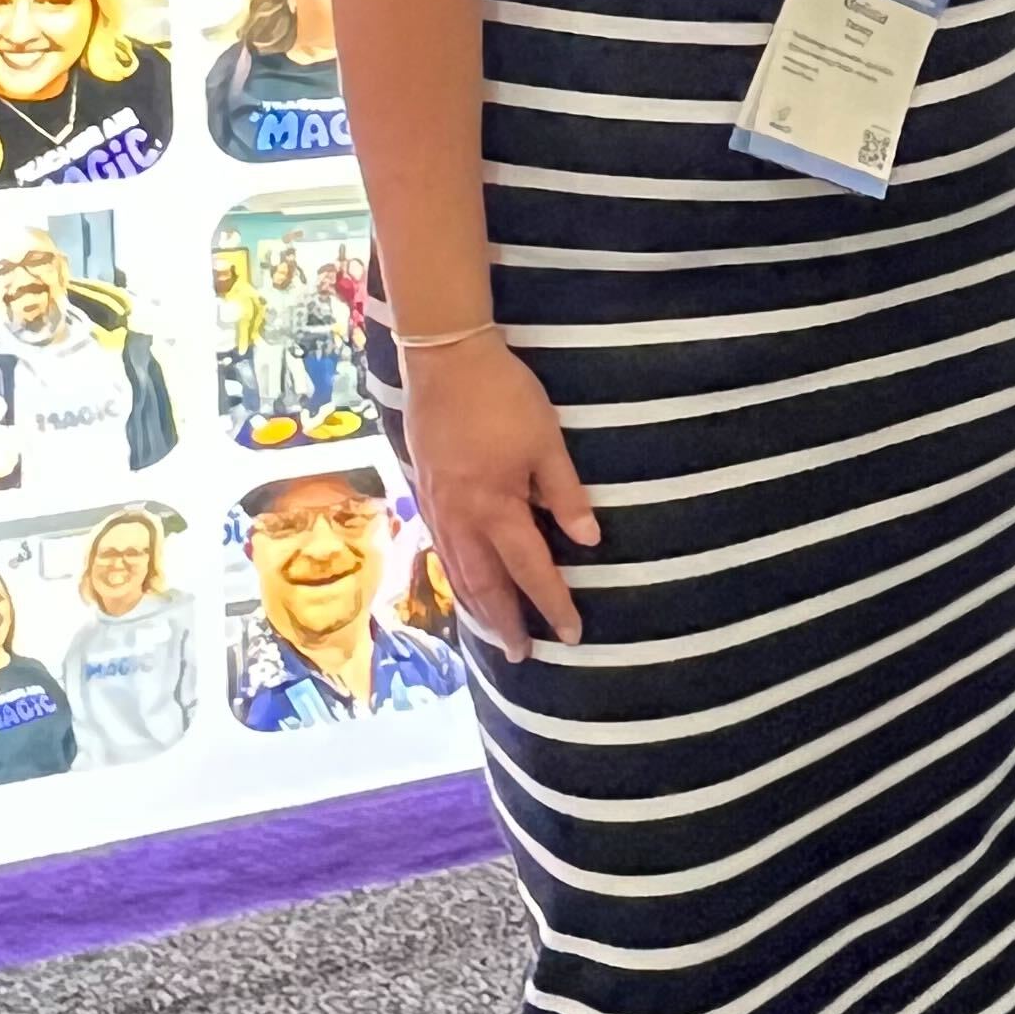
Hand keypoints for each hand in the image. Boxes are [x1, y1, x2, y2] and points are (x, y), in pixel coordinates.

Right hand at [398, 334, 595, 662]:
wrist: (444, 359)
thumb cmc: (503, 395)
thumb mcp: (546, 441)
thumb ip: (565, 494)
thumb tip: (589, 539)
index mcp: (496, 507)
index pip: (531, 570)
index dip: (553, 604)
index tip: (572, 633)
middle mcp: (461, 518)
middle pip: (485, 585)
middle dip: (505, 623)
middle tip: (522, 655)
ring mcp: (437, 507)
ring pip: (458, 572)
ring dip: (478, 607)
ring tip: (494, 633)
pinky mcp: (425, 491)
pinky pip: (442, 550)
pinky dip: (456, 577)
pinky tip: (465, 583)